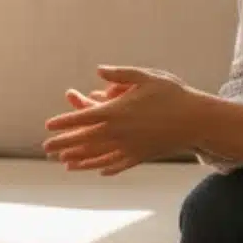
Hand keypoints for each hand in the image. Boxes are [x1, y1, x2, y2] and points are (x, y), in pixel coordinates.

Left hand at [42, 65, 203, 174]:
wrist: (197, 120)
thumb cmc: (172, 94)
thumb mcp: (146, 76)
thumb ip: (120, 74)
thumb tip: (97, 70)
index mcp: (117, 112)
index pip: (83, 118)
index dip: (64, 122)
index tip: (48, 126)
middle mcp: (120, 132)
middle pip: (85, 140)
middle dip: (63, 144)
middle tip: (46, 148)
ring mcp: (130, 147)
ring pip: (99, 156)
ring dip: (79, 160)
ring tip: (64, 163)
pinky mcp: (142, 156)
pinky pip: (120, 164)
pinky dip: (107, 167)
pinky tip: (98, 171)